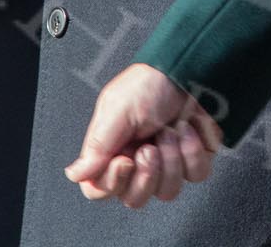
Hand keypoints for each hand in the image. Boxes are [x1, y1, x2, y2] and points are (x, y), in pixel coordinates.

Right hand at [65, 64, 223, 208]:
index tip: (124, 161)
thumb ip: (97, 146)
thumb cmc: (151, 83)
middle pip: (134, 199)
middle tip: (149, 147)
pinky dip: (193, 150)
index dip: (112, 183)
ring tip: (170, 130)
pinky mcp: (194, 159)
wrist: (189, 70)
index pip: (100, 190)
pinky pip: (196, 175)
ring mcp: (168, 163)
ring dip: (171, 158)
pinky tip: (188, 129)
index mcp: (112, 151)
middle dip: (146, 175)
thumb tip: (74, 174)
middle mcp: (138, 162)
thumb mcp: (118, 109)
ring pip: (167, 192)